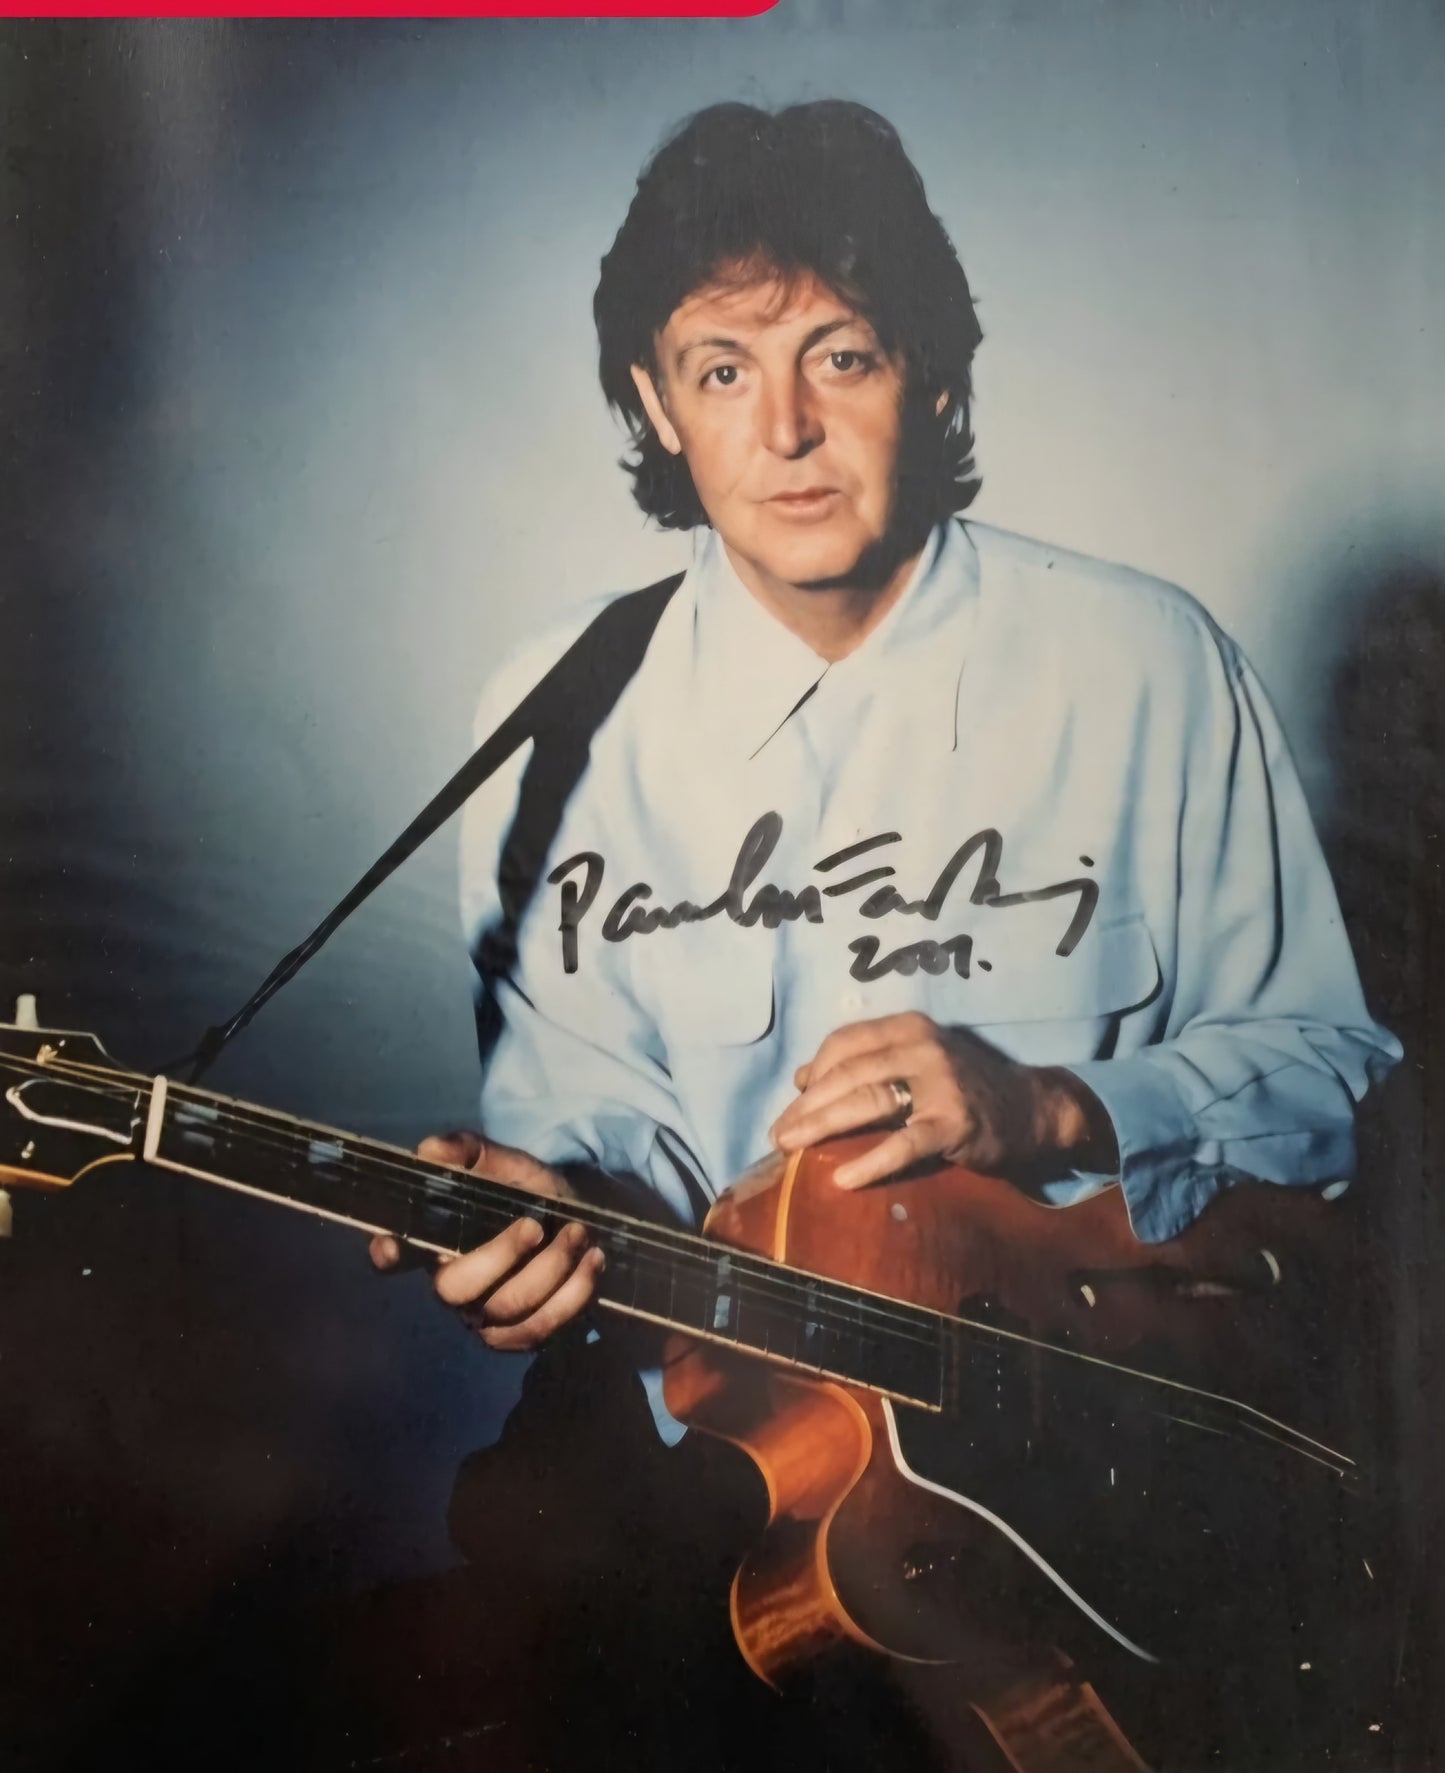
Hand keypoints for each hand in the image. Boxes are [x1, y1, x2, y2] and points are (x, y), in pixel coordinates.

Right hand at [369, 1132, 604, 1350]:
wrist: (586, 1225)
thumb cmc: (533, 1194)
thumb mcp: (508, 1164)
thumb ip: (470, 1151)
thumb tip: (430, 1150)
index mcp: (439, 1240)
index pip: (397, 1252)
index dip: (387, 1252)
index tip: (390, 1246)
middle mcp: (453, 1285)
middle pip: (453, 1289)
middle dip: (499, 1257)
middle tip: (536, 1226)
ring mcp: (485, 1318)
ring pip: (506, 1309)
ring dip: (549, 1269)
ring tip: (578, 1233)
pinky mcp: (521, 1337)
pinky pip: (541, 1327)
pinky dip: (573, 1294)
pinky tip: (591, 1261)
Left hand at [768, 1012, 1117, 1191]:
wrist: (1032, 1108)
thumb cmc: (964, 1085)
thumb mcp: (916, 1059)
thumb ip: (865, 1062)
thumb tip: (802, 1077)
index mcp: (908, 1027)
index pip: (844, 1043)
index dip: (811, 1074)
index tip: (790, 1105)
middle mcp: (922, 1046)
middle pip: (847, 1074)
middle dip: (806, 1107)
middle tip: (778, 1136)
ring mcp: (940, 1083)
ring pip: (866, 1102)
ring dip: (821, 1127)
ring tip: (792, 1150)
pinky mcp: (954, 1123)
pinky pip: (903, 1144)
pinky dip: (869, 1162)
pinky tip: (843, 1178)